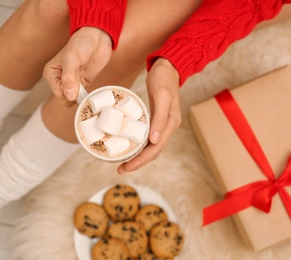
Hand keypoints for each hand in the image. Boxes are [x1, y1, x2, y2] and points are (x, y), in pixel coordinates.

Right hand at [43, 27, 112, 105]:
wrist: (98, 37)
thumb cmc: (82, 43)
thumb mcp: (73, 58)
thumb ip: (69, 77)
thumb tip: (69, 96)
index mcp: (50, 74)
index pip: (59, 94)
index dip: (70, 92)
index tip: (79, 82)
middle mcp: (59, 80)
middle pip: (66, 99)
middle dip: (76, 96)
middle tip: (84, 83)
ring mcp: (72, 83)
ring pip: (75, 100)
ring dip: (83, 97)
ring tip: (88, 83)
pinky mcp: (83, 84)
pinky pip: (83, 98)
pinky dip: (88, 97)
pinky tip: (93, 89)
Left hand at [117, 58, 181, 173]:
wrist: (168, 68)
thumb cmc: (163, 80)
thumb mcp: (161, 96)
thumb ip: (159, 118)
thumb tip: (154, 140)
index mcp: (170, 124)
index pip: (156, 148)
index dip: (141, 160)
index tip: (127, 166)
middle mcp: (167, 128)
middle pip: (153, 152)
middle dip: (138, 163)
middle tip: (120, 169)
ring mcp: (162, 125)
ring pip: (150, 147)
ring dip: (138, 157)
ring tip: (122, 163)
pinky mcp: (156, 121)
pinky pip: (147, 139)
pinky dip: (138, 146)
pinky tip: (128, 147)